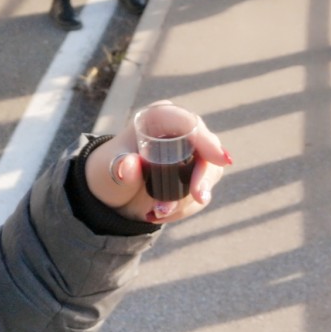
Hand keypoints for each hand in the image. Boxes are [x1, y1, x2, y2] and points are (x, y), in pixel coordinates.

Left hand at [85, 101, 230, 223]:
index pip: (188, 123)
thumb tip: (127, 166)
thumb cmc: (109, 170)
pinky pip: (202, 189)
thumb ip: (121, 168)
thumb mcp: (110, 170)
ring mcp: (190, 150)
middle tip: (199, 197)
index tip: (221, 159)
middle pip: (206, 148)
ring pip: (209, 171)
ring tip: (157, 212)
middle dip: (203, 177)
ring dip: (188, 198)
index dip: (206, 140)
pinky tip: (159, 213)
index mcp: (157, 118)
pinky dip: (185, 206)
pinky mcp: (195, 170)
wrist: (111, 188)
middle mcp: (178, 130)